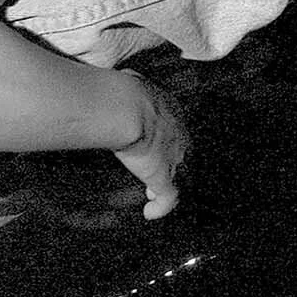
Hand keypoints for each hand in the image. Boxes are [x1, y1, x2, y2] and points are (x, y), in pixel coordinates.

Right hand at [113, 70, 188, 219]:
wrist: (124, 108)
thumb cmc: (121, 92)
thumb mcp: (128, 83)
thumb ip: (127, 88)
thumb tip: (114, 84)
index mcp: (171, 110)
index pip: (175, 129)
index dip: (166, 140)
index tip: (154, 147)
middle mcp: (179, 134)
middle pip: (183, 153)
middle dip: (173, 164)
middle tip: (159, 173)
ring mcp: (174, 156)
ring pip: (180, 176)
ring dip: (168, 185)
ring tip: (154, 195)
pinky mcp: (164, 176)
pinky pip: (169, 198)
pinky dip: (160, 207)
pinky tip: (150, 213)